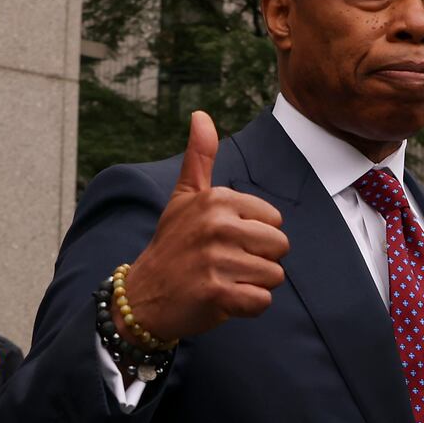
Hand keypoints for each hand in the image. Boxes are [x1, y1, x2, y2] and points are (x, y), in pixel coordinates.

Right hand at [121, 112, 289, 340]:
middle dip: (259, 261)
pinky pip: (262, 301)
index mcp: (216, 200)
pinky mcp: (217, 292)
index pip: (275, 222)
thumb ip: (199, 158)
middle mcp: (216, 225)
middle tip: (225, 264)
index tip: (223, 241)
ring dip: (253, 285)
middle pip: (280, 247)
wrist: (143, 296)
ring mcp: (216, 260)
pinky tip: (222, 300)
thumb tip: (201, 115)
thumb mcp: (184, 197)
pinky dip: (247, 307)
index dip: (256, 236)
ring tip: (222, 280)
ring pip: (274, 276)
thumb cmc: (173, 244)